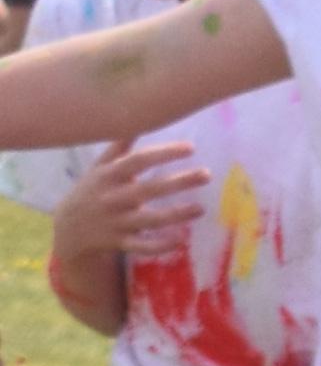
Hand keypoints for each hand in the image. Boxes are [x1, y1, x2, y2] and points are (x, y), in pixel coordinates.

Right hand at [54, 138, 205, 270]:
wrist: (68, 228)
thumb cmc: (91, 190)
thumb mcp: (99, 167)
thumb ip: (119, 147)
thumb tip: (136, 118)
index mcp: (109, 175)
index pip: (139, 160)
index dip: (164, 153)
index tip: (191, 148)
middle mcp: (113, 197)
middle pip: (150, 188)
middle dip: (180, 182)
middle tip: (206, 174)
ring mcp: (116, 222)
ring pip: (150, 219)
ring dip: (177, 214)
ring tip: (201, 209)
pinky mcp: (119, 242)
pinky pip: (142, 246)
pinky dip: (160, 246)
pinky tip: (180, 241)